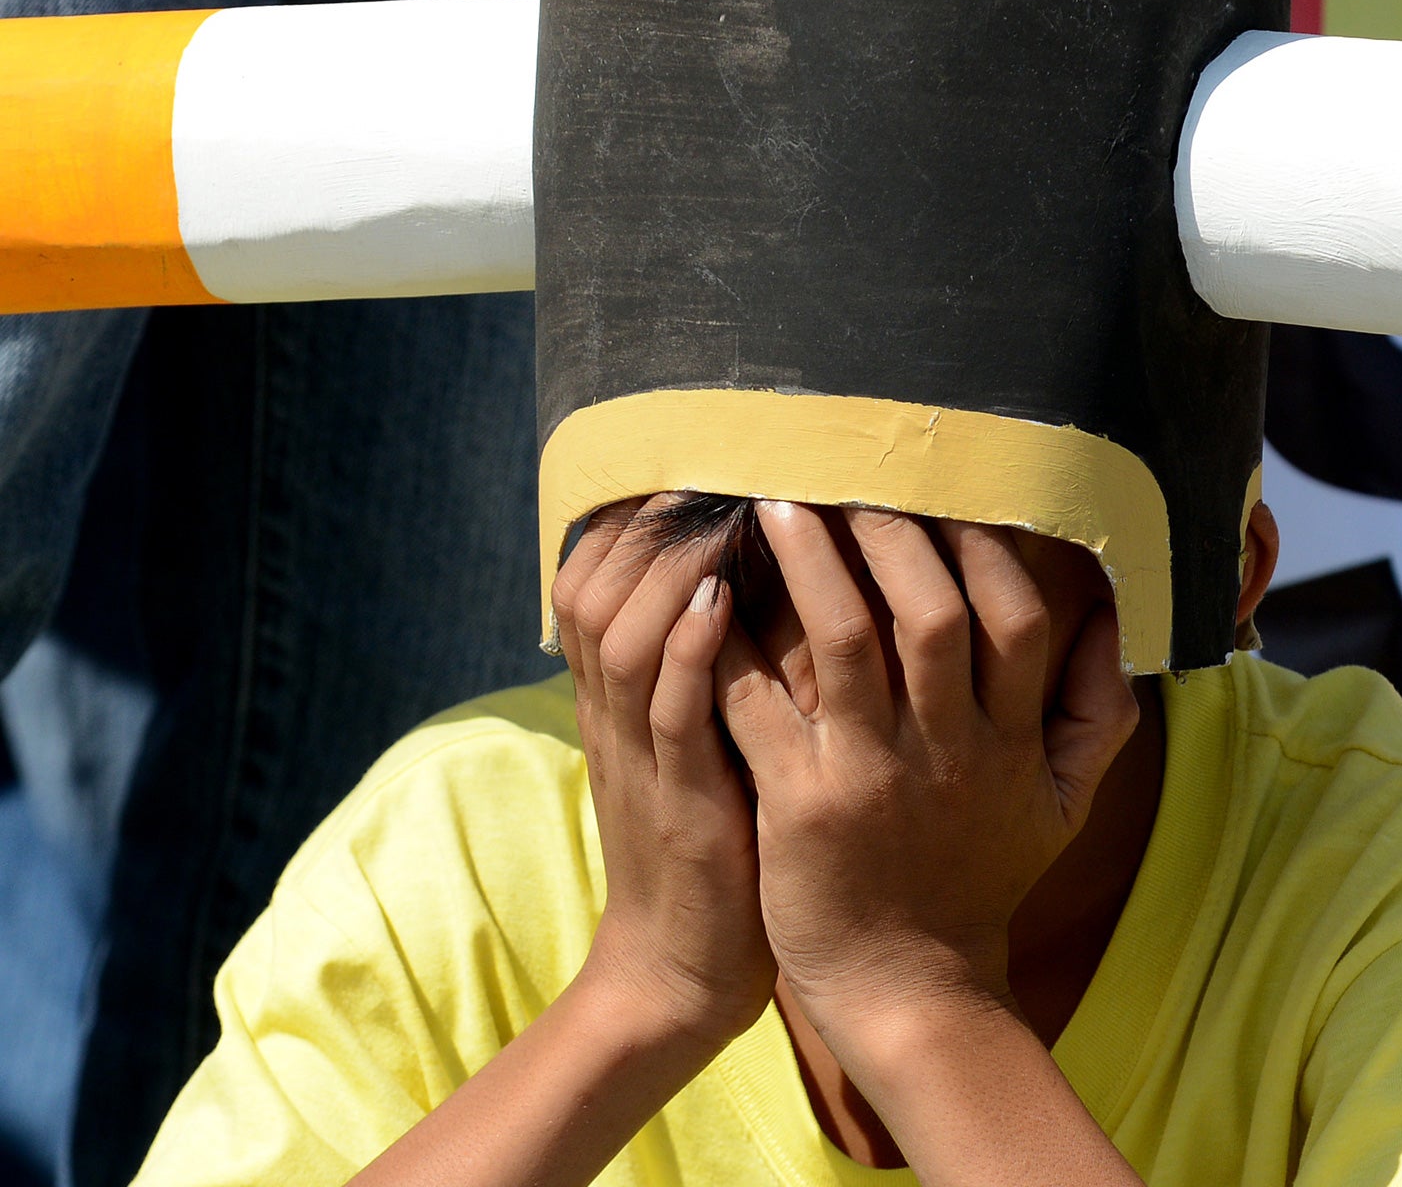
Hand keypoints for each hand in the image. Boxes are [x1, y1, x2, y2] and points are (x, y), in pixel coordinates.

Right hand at [552, 496, 777, 1059]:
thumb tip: (776, 565)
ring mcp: (639, 757)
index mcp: (621, 695)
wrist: (687, 972)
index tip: (695, 459)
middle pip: (598, 585)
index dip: (636, 513)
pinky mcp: (676, 803)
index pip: (596, 573)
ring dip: (673, 567)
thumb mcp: (710, 737)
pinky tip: (725, 599)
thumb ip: (723, 661)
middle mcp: (616, 713)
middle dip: (653, 519)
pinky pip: (667, 711)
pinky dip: (690, 650)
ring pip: (624, 633)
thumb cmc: (720, 841)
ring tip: (723, 509)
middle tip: (714, 463)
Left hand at [715, 503, 1137, 1058]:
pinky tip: (710, 599)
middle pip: (934, 615)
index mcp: (1009, 743)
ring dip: (812, 567)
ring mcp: (870, 779)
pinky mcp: (799, 807)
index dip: (986, 547)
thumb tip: (1113, 618)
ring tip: (778, 504)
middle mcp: (946, 752)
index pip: (1018, 621)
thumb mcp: (1064, 805)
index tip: (947, 490)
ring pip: (844, 646)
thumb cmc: (979, 878)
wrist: (910, 988)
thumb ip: (1098, 713)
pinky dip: (734, 651)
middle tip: (850, 473)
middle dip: (893, 535)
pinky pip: (761, 709)